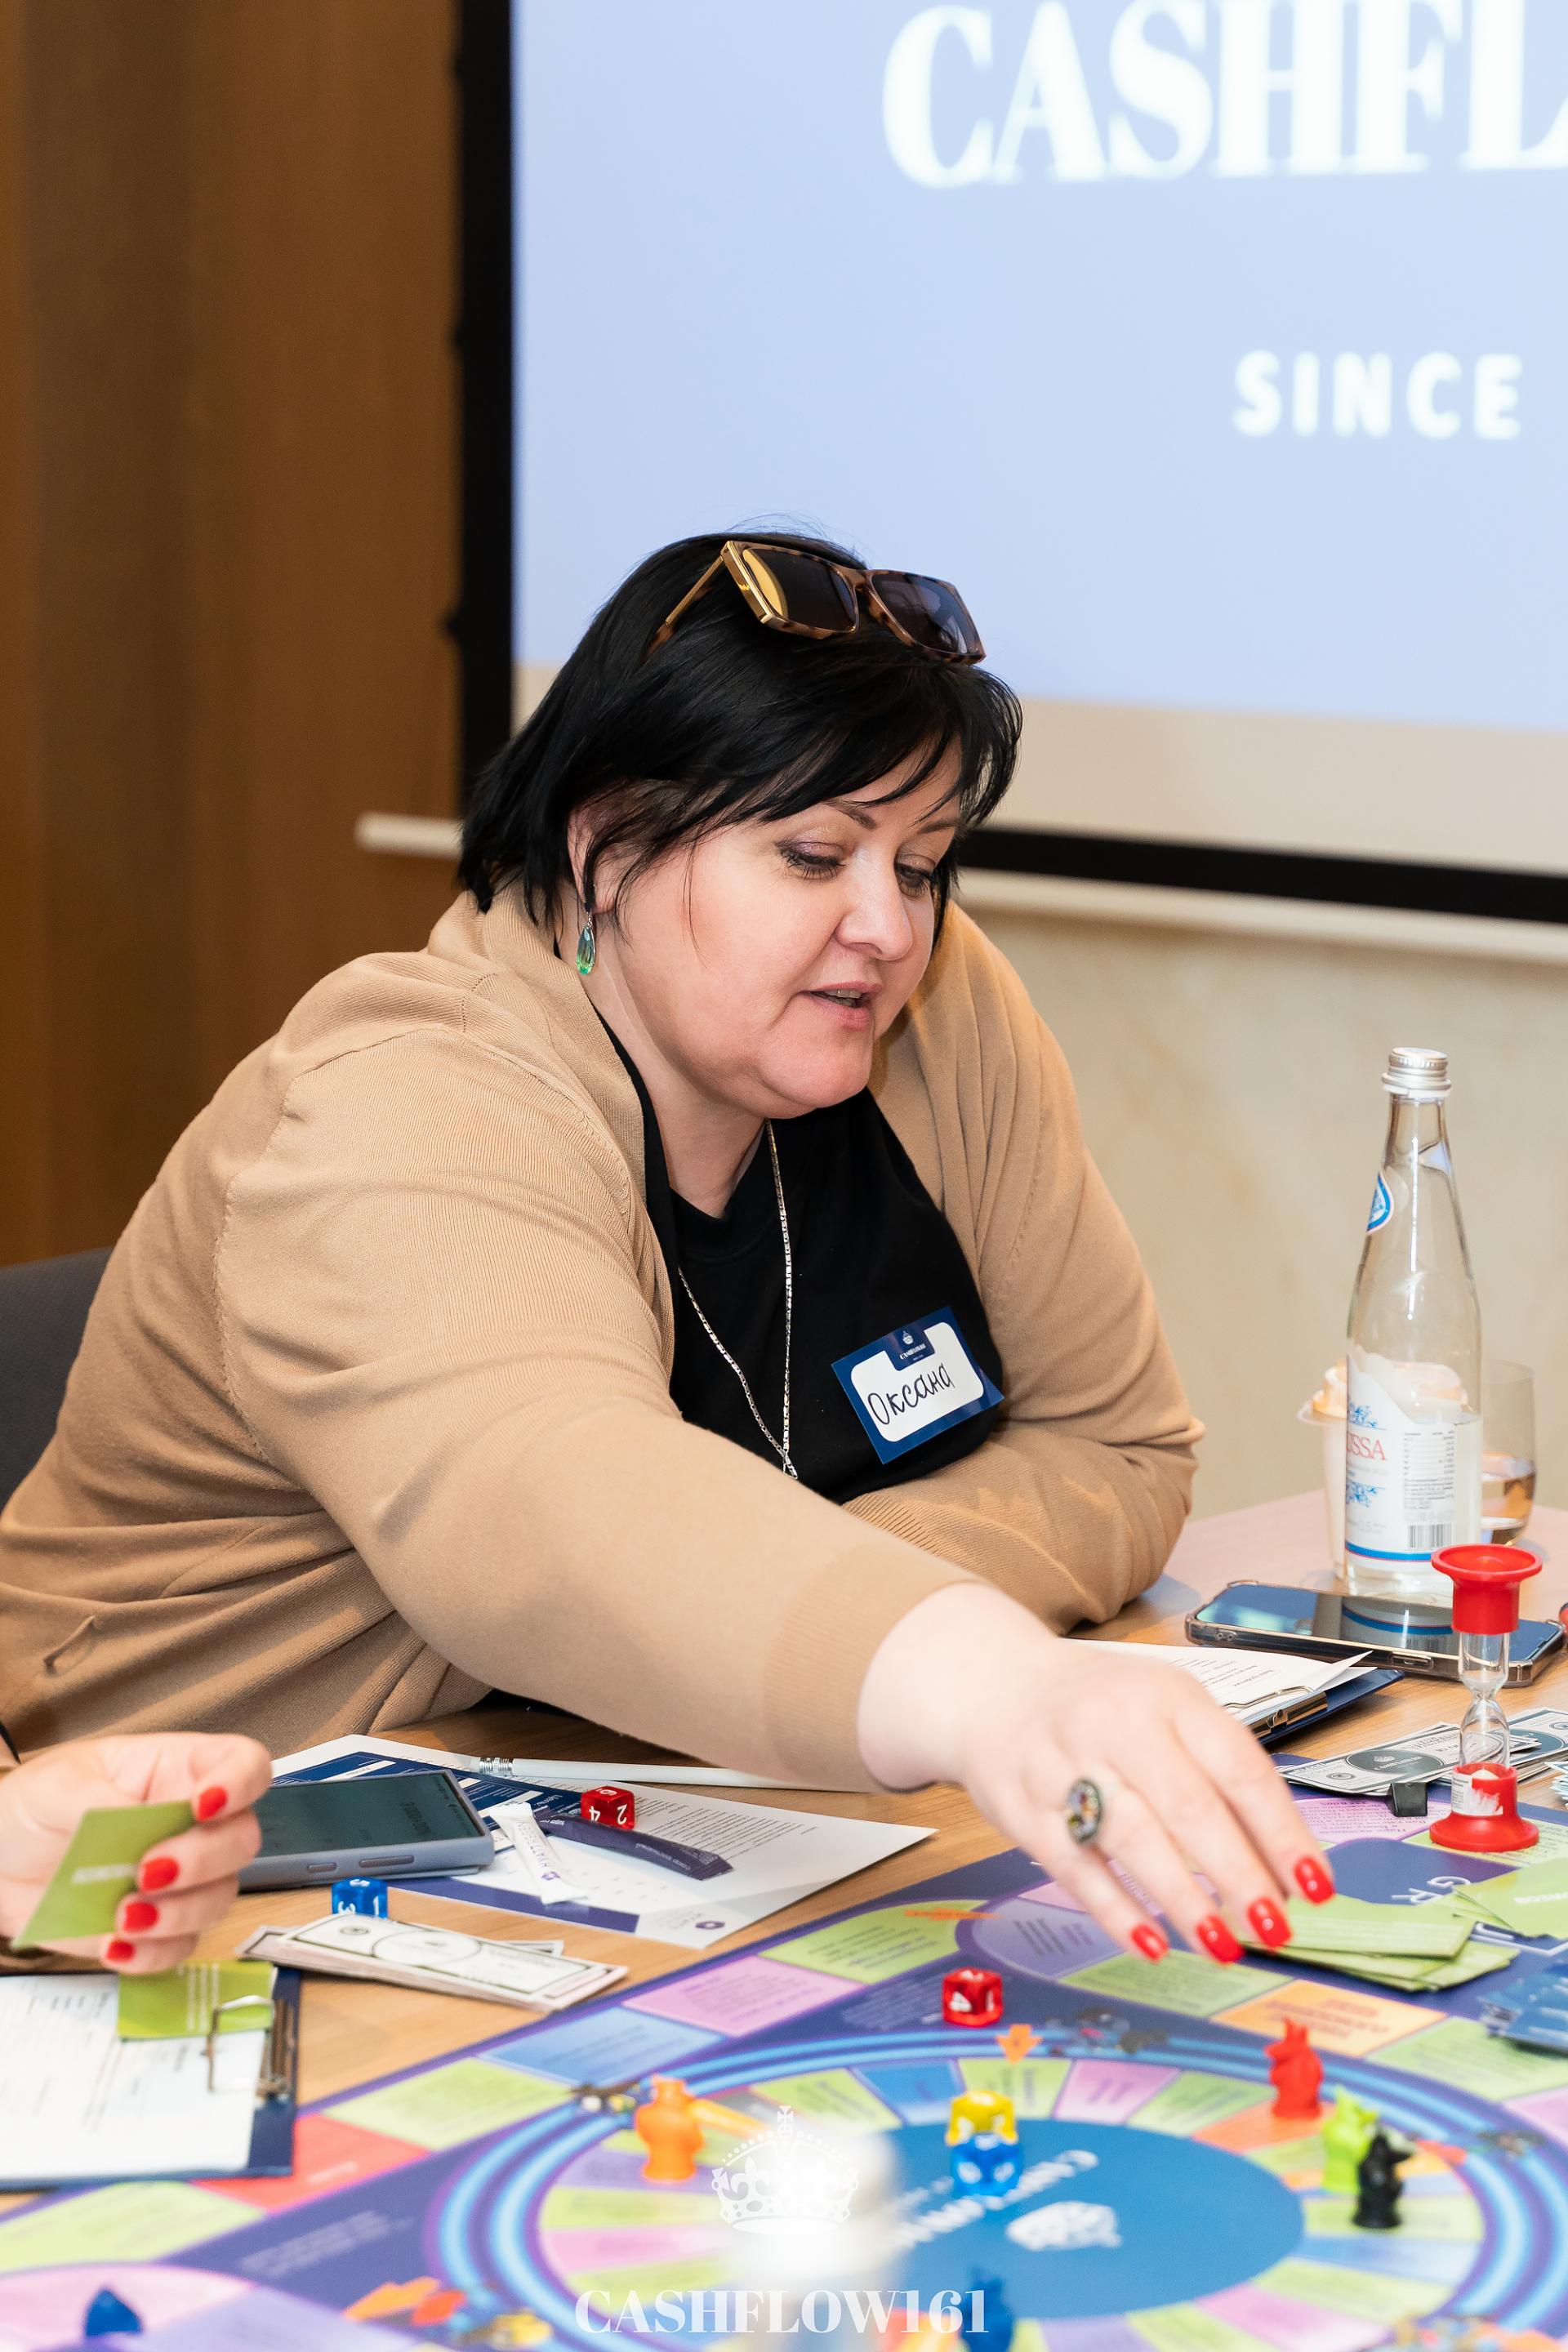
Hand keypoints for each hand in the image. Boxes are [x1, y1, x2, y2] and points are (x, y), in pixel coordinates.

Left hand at [0, 1732, 270, 1973]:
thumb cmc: (33, 1808)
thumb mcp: (58, 1785)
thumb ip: (102, 1800)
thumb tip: (139, 1824)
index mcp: (177, 1771)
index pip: (243, 1765)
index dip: (240, 1783)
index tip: (204, 1807)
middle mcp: (191, 1824)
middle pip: (242, 1839)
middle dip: (202, 1860)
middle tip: (146, 1871)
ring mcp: (181, 1878)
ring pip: (219, 1898)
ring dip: (178, 1913)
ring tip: (123, 1915)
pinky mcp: (158, 1927)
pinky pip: (180, 1947)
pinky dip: (151, 1953)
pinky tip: (114, 1945)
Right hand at [857, 1586, 1331, 1963]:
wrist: (987, 1684)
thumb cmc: (1096, 1705)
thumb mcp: (1163, 1707)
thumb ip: (1216, 1770)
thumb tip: (1281, 1860)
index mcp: (1165, 1695)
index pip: (1237, 1766)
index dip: (1281, 1830)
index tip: (1316, 1886)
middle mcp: (1114, 1724)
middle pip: (1188, 1805)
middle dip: (1239, 1873)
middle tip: (1275, 1927)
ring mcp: (1063, 1765)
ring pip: (1132, 1838)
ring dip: (1182, 1898)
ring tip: (1223, 1944)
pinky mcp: (1024, 1810)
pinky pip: (1075, 1867)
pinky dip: (1115, 1910)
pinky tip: (1151, 1942)